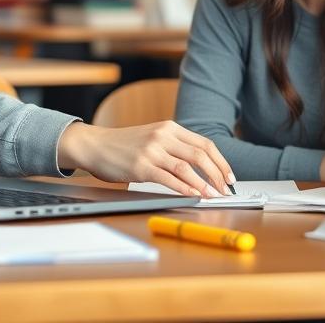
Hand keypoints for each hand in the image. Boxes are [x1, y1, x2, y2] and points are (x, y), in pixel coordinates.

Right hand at [57, 121, 235, 197]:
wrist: (95, 145)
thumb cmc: (124, 145)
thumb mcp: (153, 137)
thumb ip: (174, 146)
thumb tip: (201, 168)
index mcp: (170, 128)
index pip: (205, 144)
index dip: (221, 162)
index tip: (229, 177)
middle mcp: (163, 136)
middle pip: (201, 155)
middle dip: (217, 174)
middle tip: (225, 189)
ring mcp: (152, 151)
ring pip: (187, 167)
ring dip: (204, 184)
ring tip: (213, 195)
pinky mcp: (141, 166)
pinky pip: (169, 179)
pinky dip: (184, 188)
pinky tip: (193, 196)